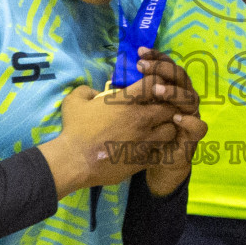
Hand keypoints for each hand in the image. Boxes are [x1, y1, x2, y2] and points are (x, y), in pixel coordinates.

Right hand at [40, 81, 180, 196]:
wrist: (75, 161)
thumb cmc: (74, 130)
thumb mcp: (74, 102)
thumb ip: (86, 90)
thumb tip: (95, 91)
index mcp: (126, 102)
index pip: (155, 83)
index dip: (156, 84)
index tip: (150, 88)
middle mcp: (140, 119)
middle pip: (170, 107)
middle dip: (167, 106)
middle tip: (158, 109)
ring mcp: (144, 140)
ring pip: (171, 130)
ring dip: (166, 128)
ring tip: (157, 130)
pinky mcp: (144, 159)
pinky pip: (161, 152)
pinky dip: (158, 149)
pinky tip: (149, 149)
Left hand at [134, 48, 207, 196]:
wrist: (158, 161)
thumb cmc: (143, 132)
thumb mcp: (132, 110)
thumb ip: (126, 94)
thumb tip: (107, 79)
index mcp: (170, 88)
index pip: (167, 66)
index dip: (156, 57)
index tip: (139, 52)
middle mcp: (183, 98)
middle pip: (180, 76)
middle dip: (163, 69)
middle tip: (144, 67)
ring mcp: (190, 116)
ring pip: (191, 98)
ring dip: (174, 93)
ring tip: (156, 90)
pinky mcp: (193, 136)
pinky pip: (198, 127)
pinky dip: (188, 122)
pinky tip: (175, 119)